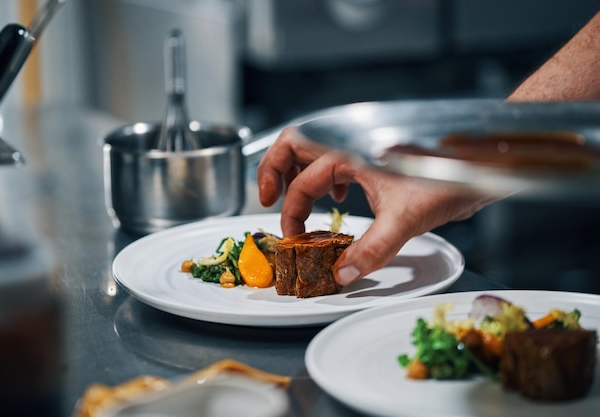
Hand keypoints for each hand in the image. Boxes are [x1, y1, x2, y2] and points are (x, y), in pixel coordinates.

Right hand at [257, 126, 497, 285]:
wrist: (482, 163)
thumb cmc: (449, 176)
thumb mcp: (405, 218)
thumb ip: (371, 249)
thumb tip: (342, 275)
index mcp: (348, 152)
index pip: (302, 181)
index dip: (291, 211)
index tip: (292, 236)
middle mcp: (350, 145)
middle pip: (294, 144)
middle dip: (273, 168)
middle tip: (266, 196)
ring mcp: (362, 149)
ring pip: (314, 151)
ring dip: (297, 171)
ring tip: (289, 196)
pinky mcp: (376, 160)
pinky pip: (338, 163)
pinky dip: (327, 180)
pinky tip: (337, 201)